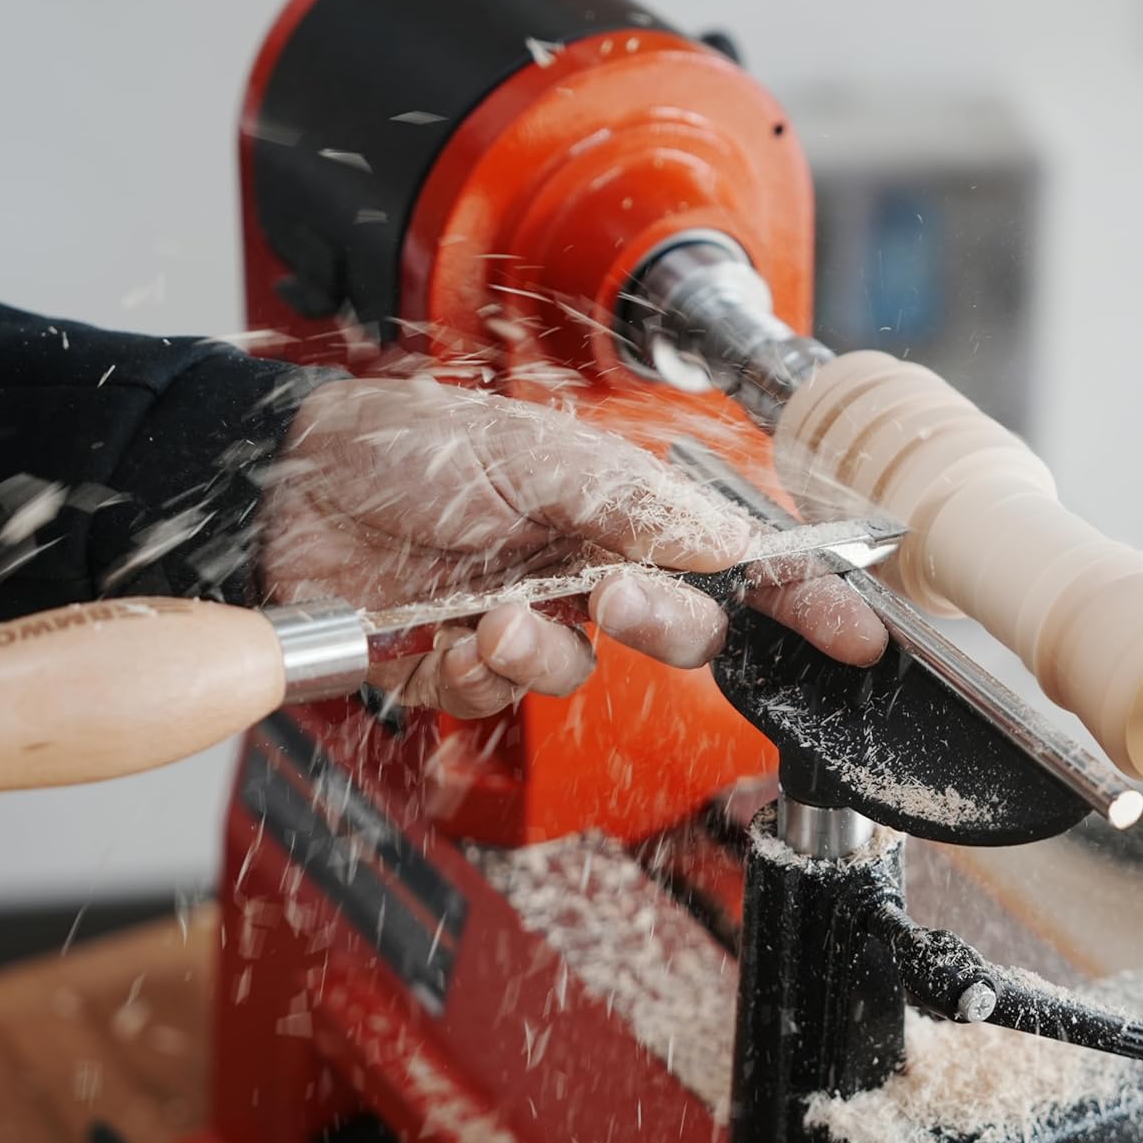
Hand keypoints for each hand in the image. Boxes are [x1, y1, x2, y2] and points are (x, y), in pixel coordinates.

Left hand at [260, 377, 886, 716]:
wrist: (286, 484)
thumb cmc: (408, 442)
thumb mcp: (534, 453)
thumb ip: (637, 505)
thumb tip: (733, 543)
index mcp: (616, 508)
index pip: (731, 560)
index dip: (797, 598)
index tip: (855, 632)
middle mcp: (581, 567)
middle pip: (677, 628)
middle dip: (658, 622)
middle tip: (616, 597)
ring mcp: (524, 620)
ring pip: (581, 676)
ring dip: (541, 653)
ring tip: (487, 616)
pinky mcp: (461, 665)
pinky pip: (500, 700)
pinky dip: (473, 676)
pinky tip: (439, 637)